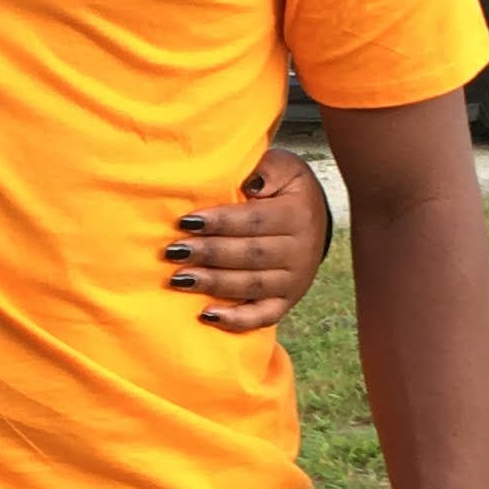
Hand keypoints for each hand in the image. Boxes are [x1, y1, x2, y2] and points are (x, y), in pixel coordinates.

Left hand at [164, 146, 332, 330]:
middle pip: (251, 255)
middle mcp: (300, 251)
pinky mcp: (286, 302)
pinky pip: (262, 316)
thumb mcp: (285, 167)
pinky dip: (236, 320)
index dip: (220, 222)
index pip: (255, 220)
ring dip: (214, 283)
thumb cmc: (286, 189)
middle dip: (210, 254)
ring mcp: (294, 281)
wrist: (315, 220)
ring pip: (252, 285)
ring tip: (180, 279)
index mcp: (298, 215)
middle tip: (174, 251)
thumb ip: (268, 168)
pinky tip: (208, 316)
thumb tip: (250, 184)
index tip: (186, 221)